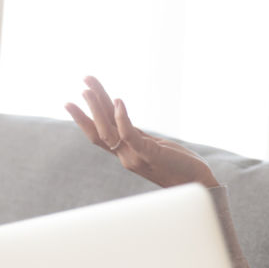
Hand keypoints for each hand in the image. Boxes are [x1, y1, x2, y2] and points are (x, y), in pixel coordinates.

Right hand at [64, 76, 219, 188]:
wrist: (197, 183)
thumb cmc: (180, 164)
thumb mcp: (154, 147)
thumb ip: (138, 137)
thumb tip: (125, 122)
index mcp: (127, 153)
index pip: (101, 133)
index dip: (85, 118)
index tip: (71, 102)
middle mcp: (126, 156)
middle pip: (100, 128)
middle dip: (90, 106)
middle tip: (83, 84)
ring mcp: (136, 156)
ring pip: (109, 130)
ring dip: (98, 108)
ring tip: (89, 89)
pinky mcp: (150, 155)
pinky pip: (130, 136)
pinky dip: (122, 118)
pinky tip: (118, 102)